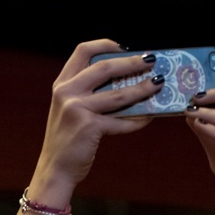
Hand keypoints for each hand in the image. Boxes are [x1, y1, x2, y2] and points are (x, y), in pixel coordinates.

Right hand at [29, 39, 161, 201]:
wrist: (55, 169)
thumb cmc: (68, 140)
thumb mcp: (69, 109)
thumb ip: (87, 93)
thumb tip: (126, 81)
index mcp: (62, 84)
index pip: (83, 51)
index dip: (106, 45)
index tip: (125, 48)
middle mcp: (67, 92)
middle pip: (105, 67)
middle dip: (132, 62)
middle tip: (152, 61)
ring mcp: (76, 109)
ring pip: (119, 94)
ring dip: (143, 89)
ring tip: (158, 84)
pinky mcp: (89, 128)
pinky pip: (121, 121)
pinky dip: (137, 120)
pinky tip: (149, 118)